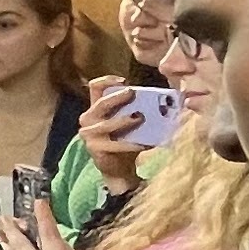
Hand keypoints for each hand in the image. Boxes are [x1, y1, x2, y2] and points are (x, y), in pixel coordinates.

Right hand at [78, 77, 148, 191]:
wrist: (118, 169)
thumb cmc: (125, 141)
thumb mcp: (126, 121)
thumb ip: (133, 108)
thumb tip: (160, 99)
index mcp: (95, 108)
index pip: (95, 87)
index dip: (108, 80)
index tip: (125, 81)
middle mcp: (88, 119)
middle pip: (101, 103)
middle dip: (118, 97)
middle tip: (133, 93)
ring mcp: (89, 135)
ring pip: (109, 124)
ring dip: (126, 120)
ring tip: (142, 118)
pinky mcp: (96, 149)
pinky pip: (116, 145)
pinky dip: (132, 144)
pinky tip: (146, 144)